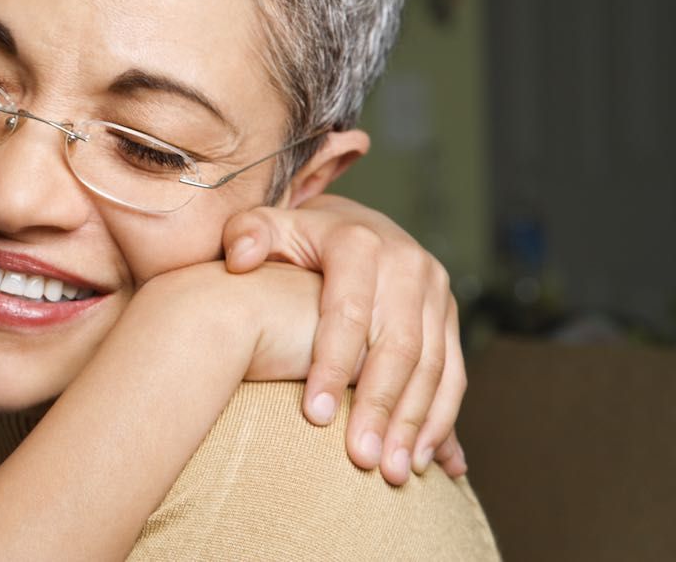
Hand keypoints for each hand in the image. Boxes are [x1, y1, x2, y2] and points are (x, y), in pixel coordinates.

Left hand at [222, 194, 466, 484]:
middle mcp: (407, 264)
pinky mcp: (449, 316)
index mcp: (360, 243)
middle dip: (380, 407)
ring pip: (433, 366)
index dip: (333, 366)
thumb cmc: (295, 239)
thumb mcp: (267, 227)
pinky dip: (441, 419)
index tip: (315, 416)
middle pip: (398, 347)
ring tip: (393, 470)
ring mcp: (435, 292)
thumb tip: (240, 259)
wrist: (348, 225)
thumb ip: (246, 235)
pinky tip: (426, 460)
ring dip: (415, 423)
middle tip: (362, 458)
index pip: (348, 313)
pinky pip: (454, 374)